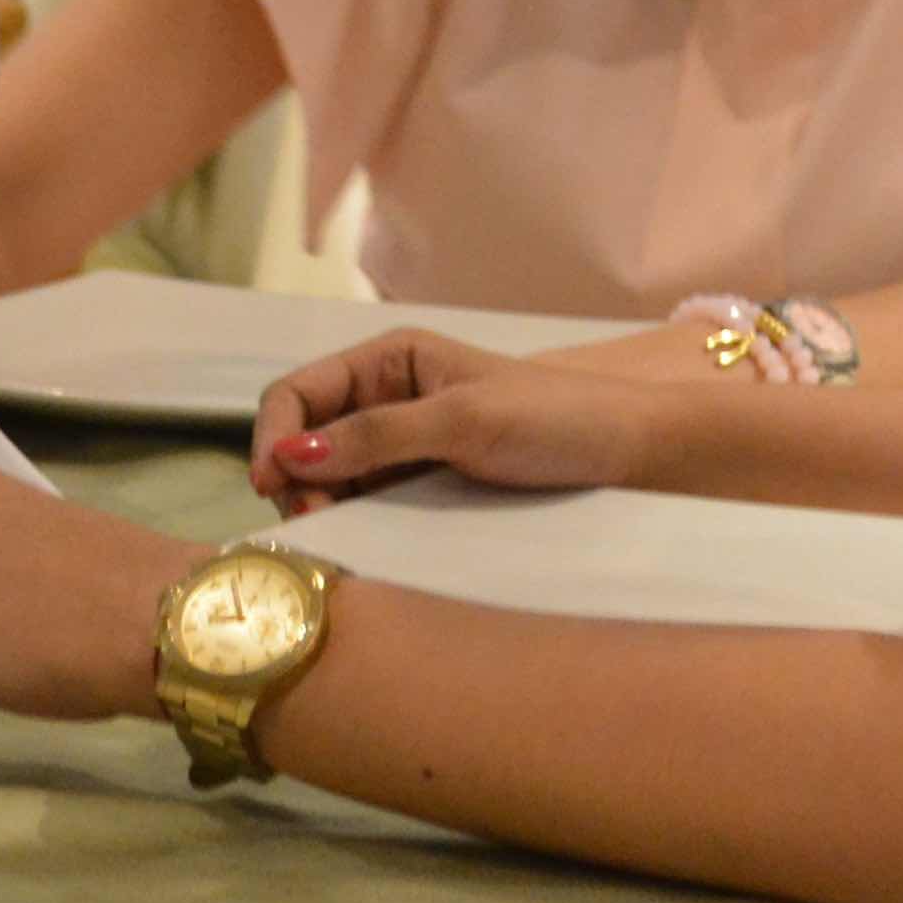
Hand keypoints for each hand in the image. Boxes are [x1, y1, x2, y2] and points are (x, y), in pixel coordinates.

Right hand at [248, 330, 670, 513]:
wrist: (630, 457)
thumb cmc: (556, 421)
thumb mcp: (463, 422)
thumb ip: (377, 437)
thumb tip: (291, 456)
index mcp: (389, 360)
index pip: (298, 392)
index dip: (273, 436)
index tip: (272, 486)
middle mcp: (387, 399)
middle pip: (304, 438)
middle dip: (295, 477)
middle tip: (315, 522)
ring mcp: (405, 447)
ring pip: (330, 477)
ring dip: (320, 503)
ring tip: (339, 533)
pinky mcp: (424, 488)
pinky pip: (367, 503)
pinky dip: (351, 520)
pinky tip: (359, 541)